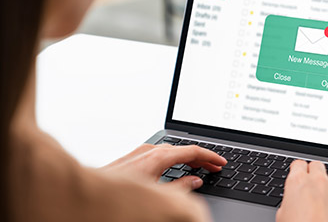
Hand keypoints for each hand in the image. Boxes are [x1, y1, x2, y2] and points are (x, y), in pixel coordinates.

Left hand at [101, 143, 226, 189]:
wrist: (86, 196)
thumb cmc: (118, 198)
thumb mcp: (157, 195)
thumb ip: (180, 187)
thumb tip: (195, 181)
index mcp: (158, 156)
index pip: (192, 151)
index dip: (210, 157)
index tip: (221, 163)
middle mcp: (148, 150)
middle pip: (182, 149)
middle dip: (201, 158)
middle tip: (214, 167)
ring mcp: (138, 152)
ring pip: (170, 151)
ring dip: (186, 159)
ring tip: (198, 168)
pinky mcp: (131, 158)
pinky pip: (158, 154)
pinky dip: (173, 160)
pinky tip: (174, 168)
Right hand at [277, 160, 327, 221]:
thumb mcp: (282, 216)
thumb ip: (289, 202)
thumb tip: (292, 204)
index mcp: (298, 182)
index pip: (298, 164)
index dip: (298, 171)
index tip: (299, 175)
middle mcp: (318, 181)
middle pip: (317, 165)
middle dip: (314, 173)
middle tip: (312, 186)